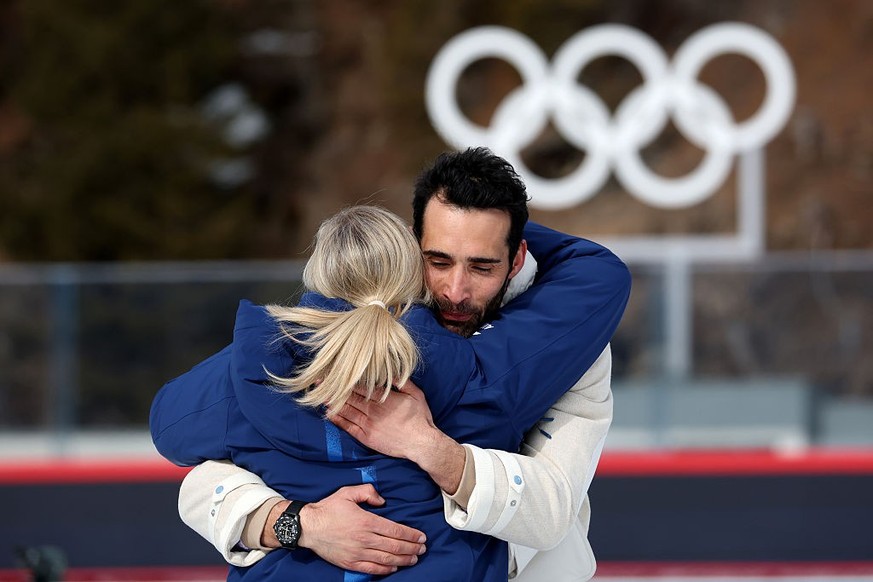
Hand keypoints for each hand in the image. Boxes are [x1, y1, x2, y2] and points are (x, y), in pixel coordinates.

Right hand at [266, 484, 425, 575]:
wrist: (309, 527)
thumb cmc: (328, 508)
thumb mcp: (348, 492)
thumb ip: (368, 492)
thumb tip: (383, 500)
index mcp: (366, 521)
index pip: (395, 530)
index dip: (411, 535)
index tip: (421, 536)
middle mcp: (364, 538)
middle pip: (394, 546)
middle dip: (412, 548)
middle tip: (423, 548)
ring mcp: (358, 552)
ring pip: (386, 559)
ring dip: (403, 559)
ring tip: (414, 558)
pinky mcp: (350, 562)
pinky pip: (372, 568)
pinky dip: (385, 569)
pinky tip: (395, 567)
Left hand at [331, 380, 465, 494]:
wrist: (421, 443)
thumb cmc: (420, 418)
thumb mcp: (416, 394)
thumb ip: (402, 382)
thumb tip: (390, 372)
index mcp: (384, 398)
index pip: (361, 386)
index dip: (347, 379)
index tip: (335, 372)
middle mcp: (373, 410)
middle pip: (350, 397)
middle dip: (334, 388)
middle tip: (320, 381)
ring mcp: (368, 424)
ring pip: (347, 410)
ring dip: (333, 402)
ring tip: (320, 395)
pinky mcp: (366, 437)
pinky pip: (348, 427)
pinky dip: (338, 420)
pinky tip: (329, 414)